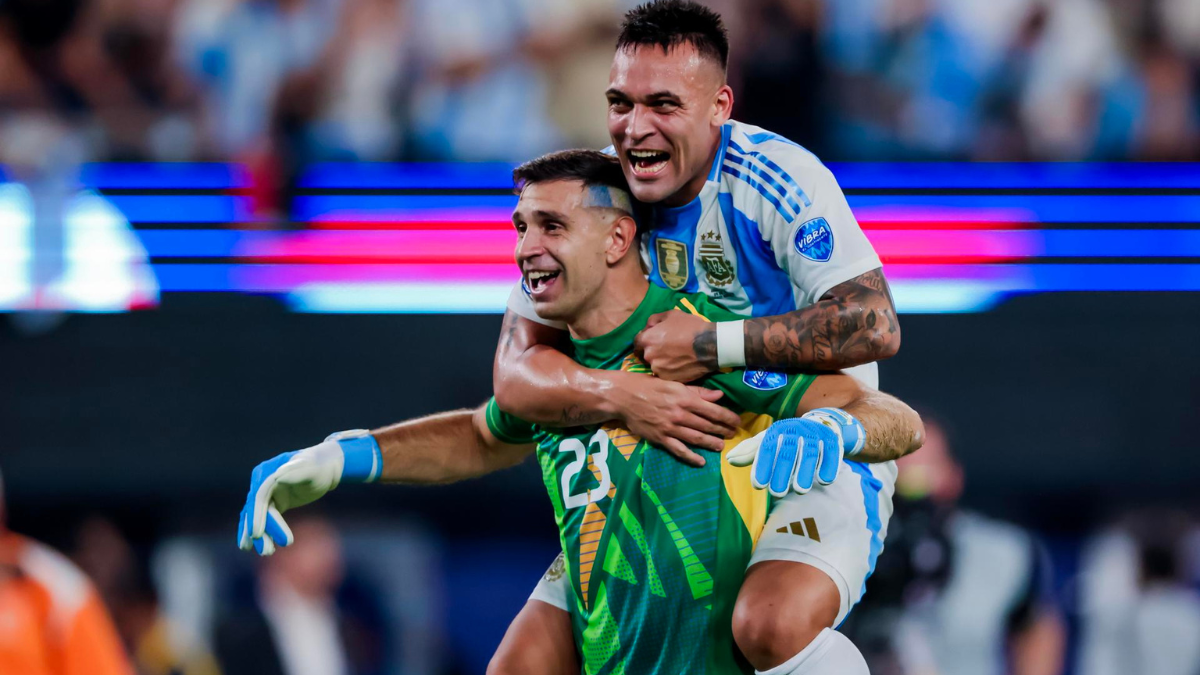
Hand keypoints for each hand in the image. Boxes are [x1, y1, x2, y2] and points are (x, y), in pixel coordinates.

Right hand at [237, 431, 380, 555]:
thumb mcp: (310, 468)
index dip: (257, 516)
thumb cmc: (320, 466)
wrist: (327, 466)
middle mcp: (262, 481)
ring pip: (258, 516)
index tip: (256, 534)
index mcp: (267, 472)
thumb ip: (295, 471)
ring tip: (267, 553)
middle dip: (260, 530)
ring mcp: (266, 492)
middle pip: (257, 509)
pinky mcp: (273, 501)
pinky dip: (263, 531)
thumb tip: (277, 476)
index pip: (259, 496)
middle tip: (267, 552)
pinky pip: (264, 518)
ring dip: (261, 535)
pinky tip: (261, 546)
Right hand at [610, 372, 740, 466]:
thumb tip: (719, 396)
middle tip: (732, 434)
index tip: (737, 421)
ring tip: (721, 446)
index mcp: (685, 398)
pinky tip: (701, 461)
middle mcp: (680, 414)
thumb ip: (697, 392)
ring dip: (711, 443)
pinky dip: (691, 457)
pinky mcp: (660, 438)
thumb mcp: (674, 384)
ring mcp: (670, 428)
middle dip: (722, 430)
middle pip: (707, 425)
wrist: (624, 397)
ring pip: (696, 438)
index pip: (713, 410)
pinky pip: (679, 450)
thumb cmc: (649, 386)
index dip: (727, 417)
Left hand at [634, 310, 717, 382]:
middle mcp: (649, 356)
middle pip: (645, 355)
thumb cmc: (690, 327)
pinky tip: (679, 364)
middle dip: (653, 351)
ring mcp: (658, 369)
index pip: (636, 343)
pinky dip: (669, 369)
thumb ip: (654, 320)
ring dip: (661, 361)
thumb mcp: (671, 315)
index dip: (644, 340)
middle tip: (667, 348)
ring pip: (655, 365)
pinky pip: (665, 374)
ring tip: (675, 356)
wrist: (709, 345)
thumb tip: (647, 327)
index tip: (651, 341)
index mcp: (647, 340)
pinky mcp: (669, 379)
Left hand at [726, 408, 863, 496]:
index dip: (762, 465)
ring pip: (809, 453)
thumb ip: (751, 451)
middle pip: (787, 452)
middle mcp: (795, 430)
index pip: (767, 447)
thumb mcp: (769, 441)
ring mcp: (815, 434)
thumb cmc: (789, 438)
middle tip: (776, 493)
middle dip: (781, 473)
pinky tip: (824, 480)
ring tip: (799, 491)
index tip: (758, 485)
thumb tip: (729, 459)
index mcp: (778, 430)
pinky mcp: (832, 440)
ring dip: (804, 472)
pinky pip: (831, 453)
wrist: (821, 424)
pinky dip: (828, 466)